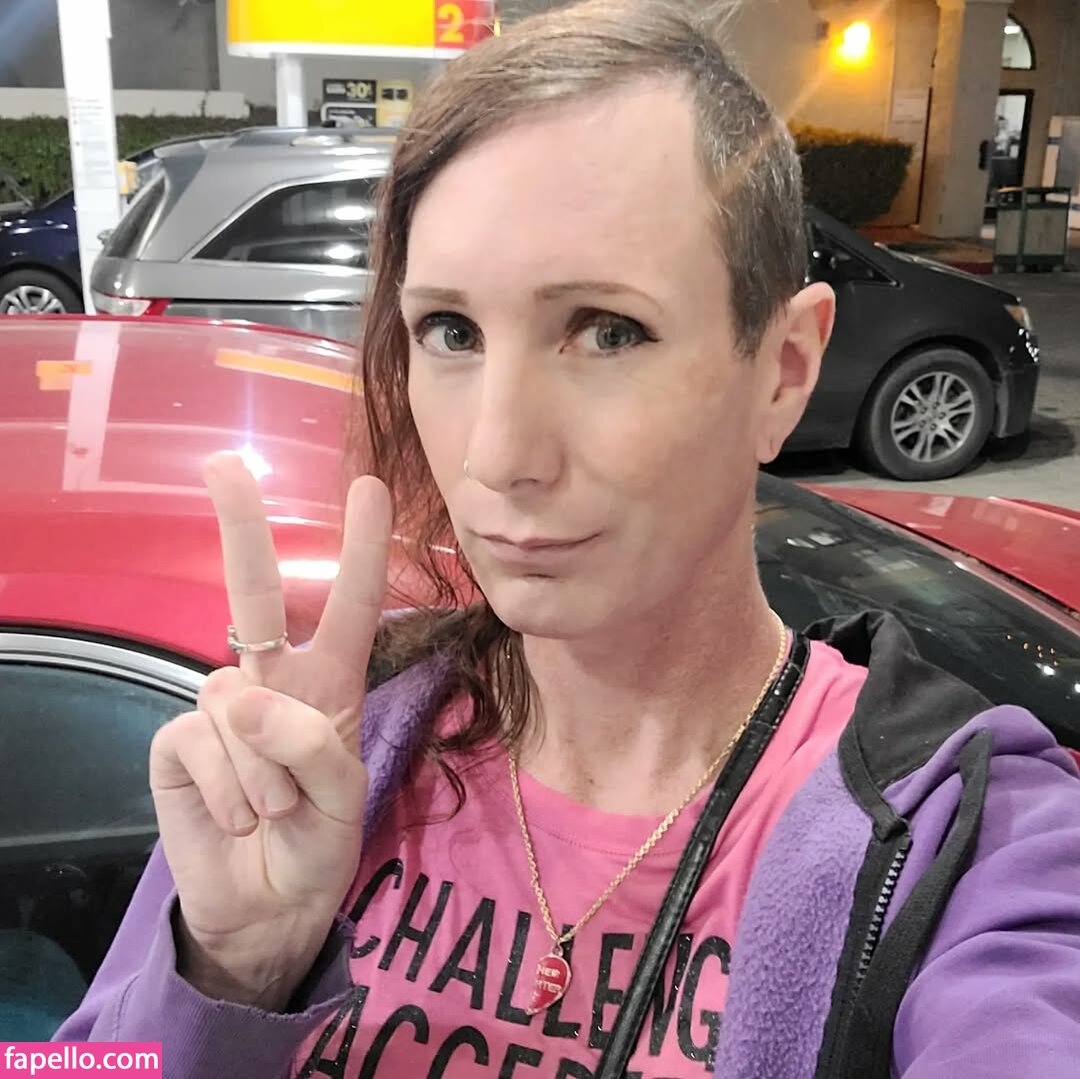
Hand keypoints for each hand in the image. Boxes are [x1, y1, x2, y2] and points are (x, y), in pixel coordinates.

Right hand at [149, 452, 391, 1007]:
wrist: (269, 906)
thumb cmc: (319, 842)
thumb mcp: (343, 797)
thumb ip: (309, 744)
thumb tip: (241, 694)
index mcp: (330, 683)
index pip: (349, 606)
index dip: (359, 550)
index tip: (367, 488)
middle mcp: (273, 680)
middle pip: (255, 594)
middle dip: (243, 528)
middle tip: (224, 464)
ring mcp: (222, 707)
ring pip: (234, 705)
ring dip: (262, 772)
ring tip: (275, 813)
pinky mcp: (179, 742)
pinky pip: (200, 744)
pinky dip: (226, 790)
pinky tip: (237, 816)